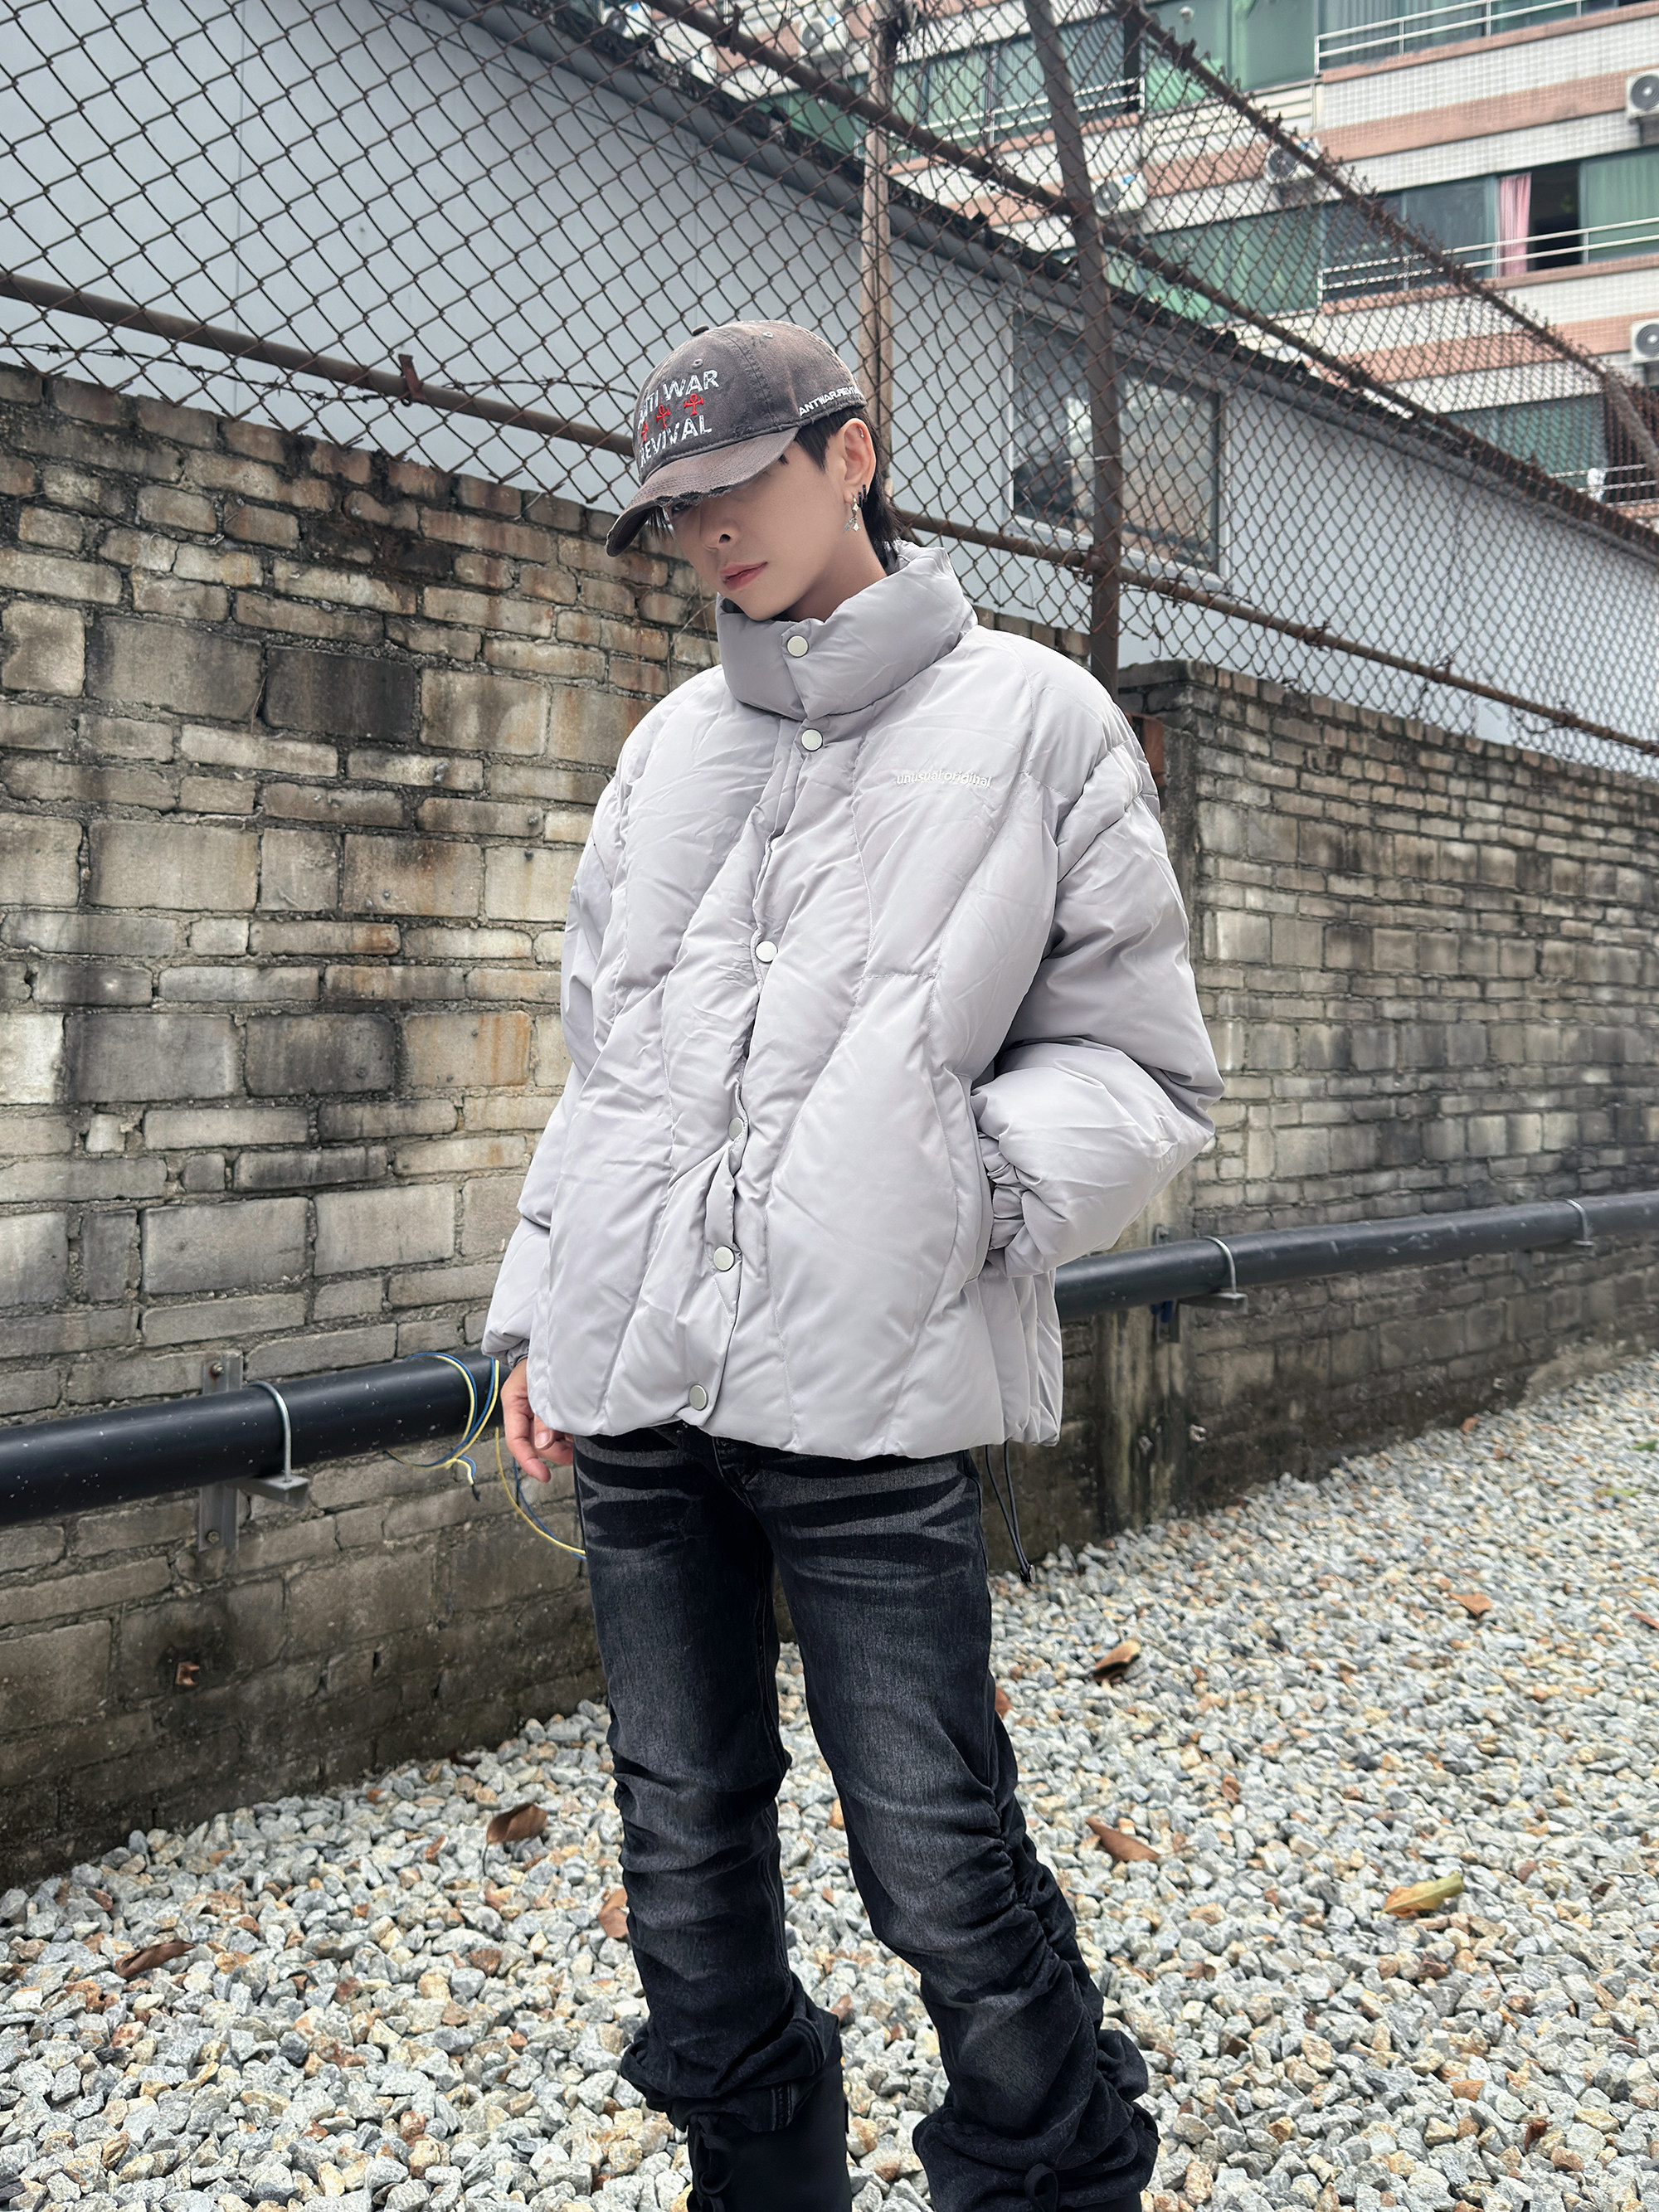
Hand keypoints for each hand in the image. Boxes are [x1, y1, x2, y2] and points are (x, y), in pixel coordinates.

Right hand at [501, 1361, 572, 1483]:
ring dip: (564, 1444)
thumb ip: (543, 1416)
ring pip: (549, 1441)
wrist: (563, 1342)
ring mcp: (539, 1413)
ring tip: (579, 1435)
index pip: (516, 1440)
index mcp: (514, 1402)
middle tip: (574, 1449)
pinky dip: (570, 1435)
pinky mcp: (553, 1412)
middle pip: (535, 1444)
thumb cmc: (544, 1357)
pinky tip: (580, 1429)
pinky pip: (560, 1432)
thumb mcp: (540, 1385)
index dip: (528, 1461)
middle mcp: (524, 1410)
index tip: (544, 1476)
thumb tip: (543, 1445)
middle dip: (554, 1451)